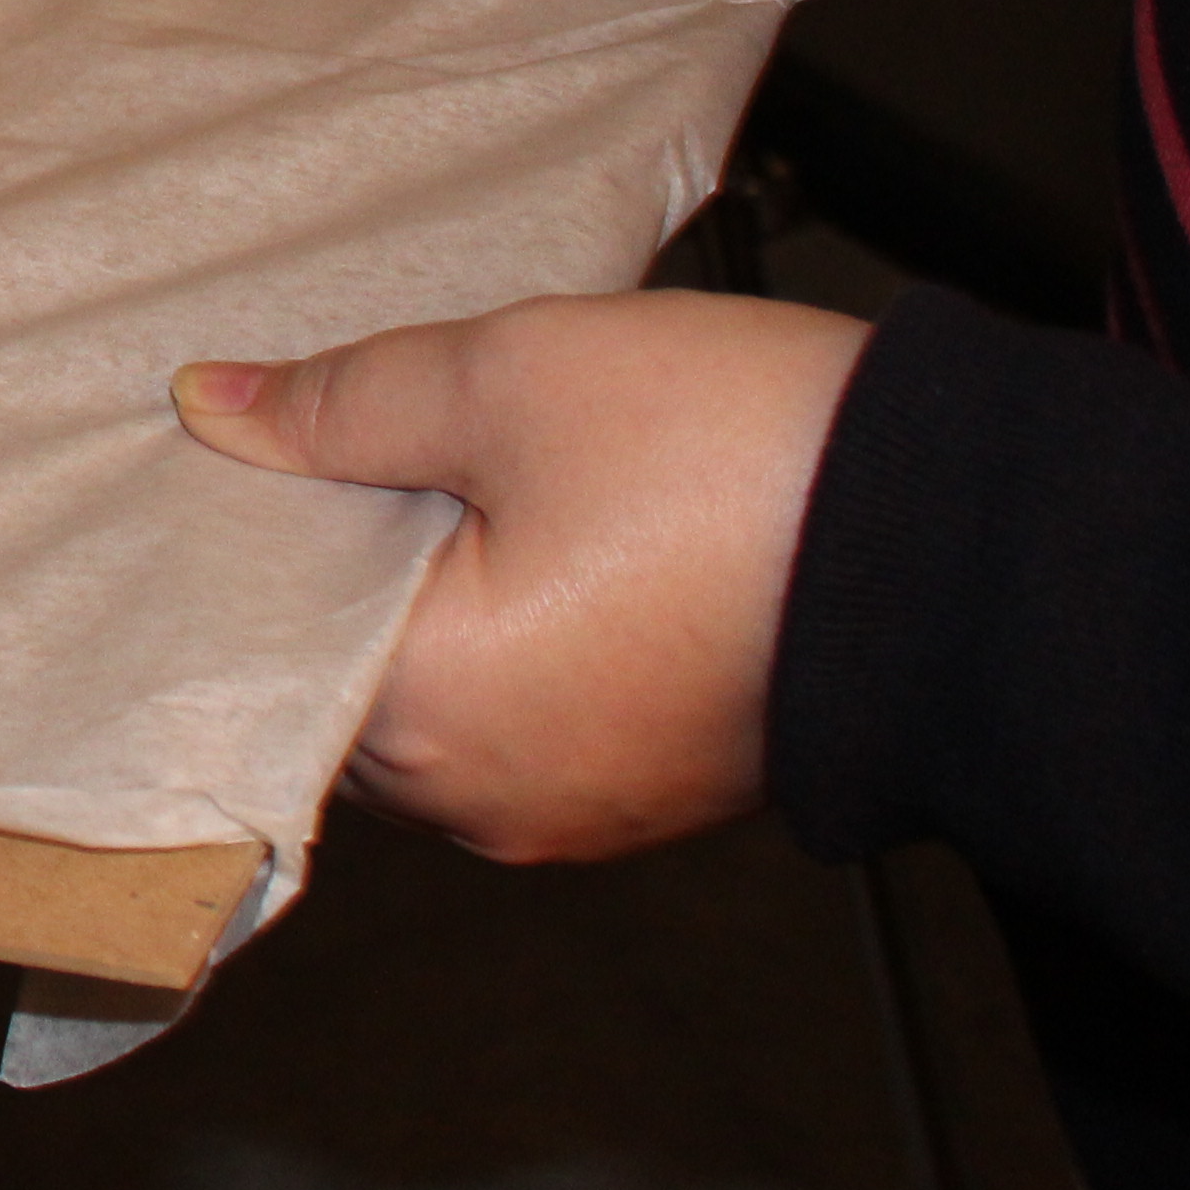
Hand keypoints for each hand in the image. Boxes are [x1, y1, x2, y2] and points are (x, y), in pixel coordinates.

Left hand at [173, 292, 871, 861]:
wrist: (974, 537)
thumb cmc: (738, 457)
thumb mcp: (510, 380)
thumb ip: (341, 403)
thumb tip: (215, 408)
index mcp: (428, 721)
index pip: (255, 646)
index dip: (238, 540)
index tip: (224, 459)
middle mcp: (484, 802)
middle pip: (335, 679)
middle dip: (326, 568)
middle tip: (323, 441)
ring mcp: (572, 809)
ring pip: (428, 698)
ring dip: (417, 596)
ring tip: (427, 473)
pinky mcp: (648, 788)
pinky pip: (518, 716)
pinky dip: (498, 632)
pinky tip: (517, 530)